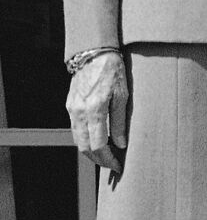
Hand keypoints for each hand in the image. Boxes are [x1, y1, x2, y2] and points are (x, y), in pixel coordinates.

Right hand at [66, 50, 128, 171]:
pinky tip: (97, 141)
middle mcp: (79, 112)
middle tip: (112, 165)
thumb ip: (120, 122)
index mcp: (95, 110)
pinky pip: (75, 129)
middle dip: (98, 160)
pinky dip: (84, 139)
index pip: (98, 145)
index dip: (108, 159)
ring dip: (90, 152)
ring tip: (107, 156)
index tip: (118, 165)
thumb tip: (120, 144)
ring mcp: (72, 110)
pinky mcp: (69, 106)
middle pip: (84, 147)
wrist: (94, 54)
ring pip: (77, 140)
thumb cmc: (113, 71)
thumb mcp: (123, 95)